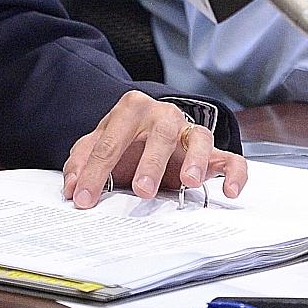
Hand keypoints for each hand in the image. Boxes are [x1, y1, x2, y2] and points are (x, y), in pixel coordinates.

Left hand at [60, 91, 246, 208]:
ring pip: (199, 139)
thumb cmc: (125, 142)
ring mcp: (190, 132)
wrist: (149, 136)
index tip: (84, 198)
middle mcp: (164, 115)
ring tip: (187, 182)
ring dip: (194, 160)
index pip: (110, 141)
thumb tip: (73, 186)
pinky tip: (228, 192)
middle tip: (142, 189)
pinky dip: (235, 174)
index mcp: (132, 109)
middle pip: (159, 133)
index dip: (95, 172)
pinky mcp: (214, 153)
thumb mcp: (97, 146)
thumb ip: (81, 162)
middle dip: (151, 161)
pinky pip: (232, 159)